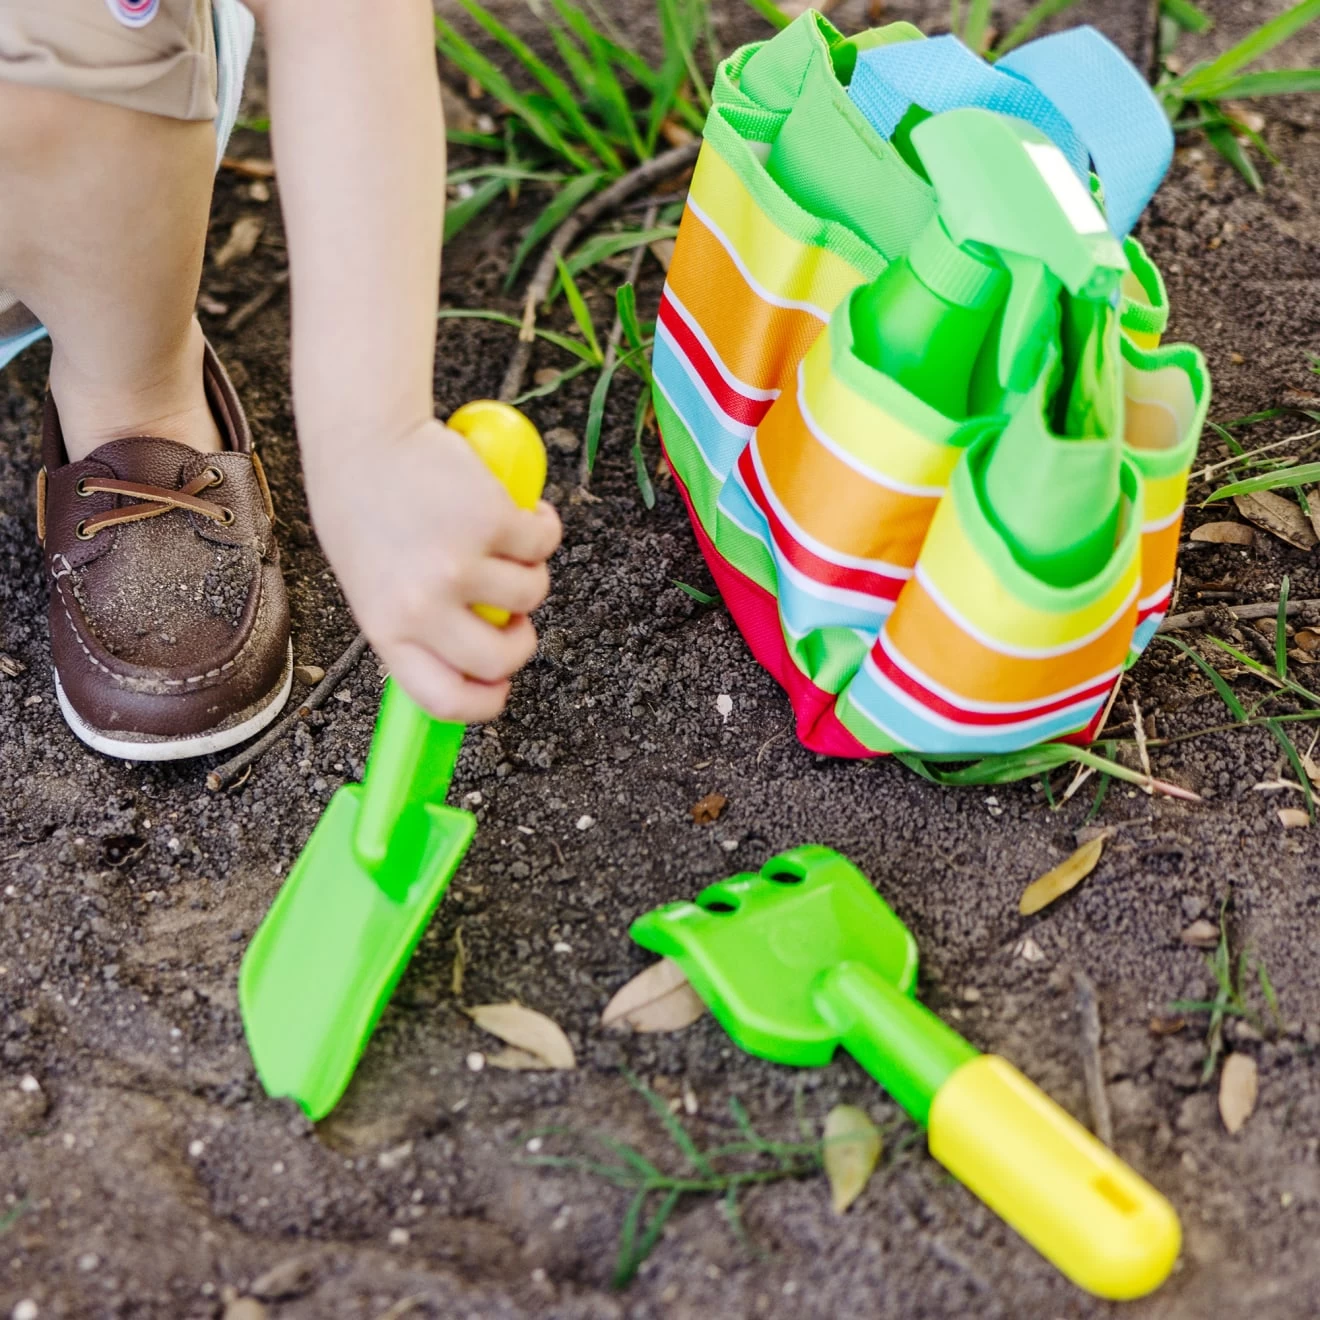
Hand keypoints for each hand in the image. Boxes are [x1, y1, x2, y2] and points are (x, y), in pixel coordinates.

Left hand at [304, 417, 561, 721]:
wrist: (364, 437)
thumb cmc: (363, 508)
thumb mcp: (373, 584)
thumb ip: (416, 626)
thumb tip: (472, 663)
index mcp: (388, 629)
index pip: (445, 699)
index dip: (485, 703)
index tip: (500, 689)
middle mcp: (422, 605)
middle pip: (502, 658)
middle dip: (521, 641)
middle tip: (513, 614)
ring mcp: (459, 563)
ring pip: (531, 593)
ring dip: (528, 569)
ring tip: (499, 543)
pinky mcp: (491, 521)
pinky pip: (543, 541)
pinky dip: (541, 525)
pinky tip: (517, 510)